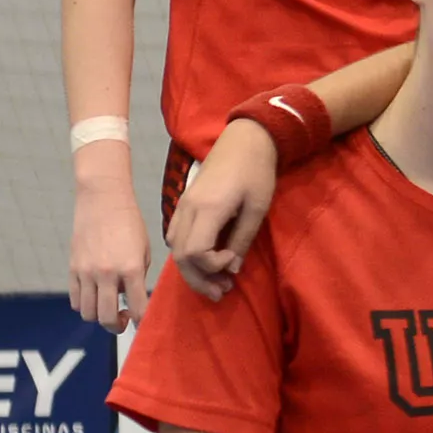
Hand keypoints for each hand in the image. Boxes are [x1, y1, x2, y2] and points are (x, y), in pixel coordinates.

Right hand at [70, 177, 150, 330]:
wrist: (103, 200)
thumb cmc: (129, 223)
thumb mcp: (144, 250)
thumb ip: (139, 277)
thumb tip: (134, 300)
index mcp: (131, 269)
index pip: (138, 308)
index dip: (143, 322)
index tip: (143, 325)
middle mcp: (107, 274)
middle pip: (107, 318)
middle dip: (118, 326)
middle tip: (124, 319)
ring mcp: (87, 272)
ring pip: (88, 313)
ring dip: (99, 316)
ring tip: (109, 307)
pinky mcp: (73, 268)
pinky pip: (75, 300)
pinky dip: (85, 304)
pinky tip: (95, 295)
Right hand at [167, 121, 280, 298]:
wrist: (245, 141)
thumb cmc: (256, 172)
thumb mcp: (257, 208)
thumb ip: (243, 240)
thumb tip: (233, 269)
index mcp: (207, 209)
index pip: (193, 252)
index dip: (211, 266)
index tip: (233, 260)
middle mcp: (188, 209)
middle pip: (180, 255)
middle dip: (199, 278)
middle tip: (223, 292)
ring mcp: (183, 205)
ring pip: (175, 248)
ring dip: (193, 270)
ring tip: (217, 282)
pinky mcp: (185, 203)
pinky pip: (177, 236)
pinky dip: (188, 255)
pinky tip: (207, 261)